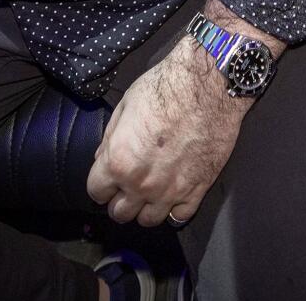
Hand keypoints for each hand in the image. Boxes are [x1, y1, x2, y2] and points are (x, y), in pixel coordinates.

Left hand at [86, 38, 246, 227]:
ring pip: (148, 220)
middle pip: (120, 213)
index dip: (101, 185)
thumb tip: (103, 160)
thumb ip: (110, 140)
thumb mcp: (125, 106)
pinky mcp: (198, 190)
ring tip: (149, 192)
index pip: (96, 192)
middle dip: (119, 200)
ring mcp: (171, 191)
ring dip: (145, 208)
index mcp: (119, 162)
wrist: (208, 84)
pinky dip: (174, 210)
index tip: (107, 178)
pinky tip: (173, 194)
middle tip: (127, 185)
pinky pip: (180, 217)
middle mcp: (142, 183)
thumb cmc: (165, 88)